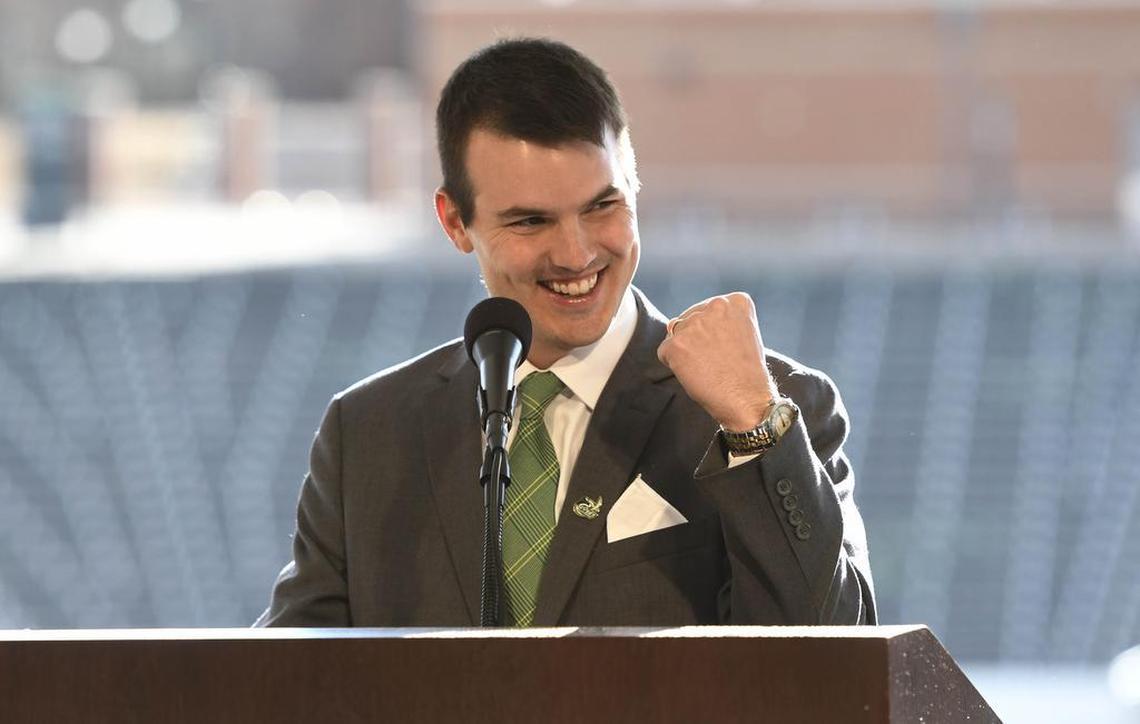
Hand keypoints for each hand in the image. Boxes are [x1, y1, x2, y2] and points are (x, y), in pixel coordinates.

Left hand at [656, 292, 777, 431]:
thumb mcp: (743, 333)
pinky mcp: (676, 344)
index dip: (714, 333)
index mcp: (735, 301)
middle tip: (716, 361)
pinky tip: (695, 374)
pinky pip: (665, 352)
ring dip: (685, 351)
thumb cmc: (746, 373)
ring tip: (707, 367)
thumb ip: (721, 320)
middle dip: (696, 340)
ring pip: (676, 334)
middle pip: (689, 319)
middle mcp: (715, 305)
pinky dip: (675, 365)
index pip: (708, 310)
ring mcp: (693, 323)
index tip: (728, 348)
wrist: (746, 399)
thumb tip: (681, 322)